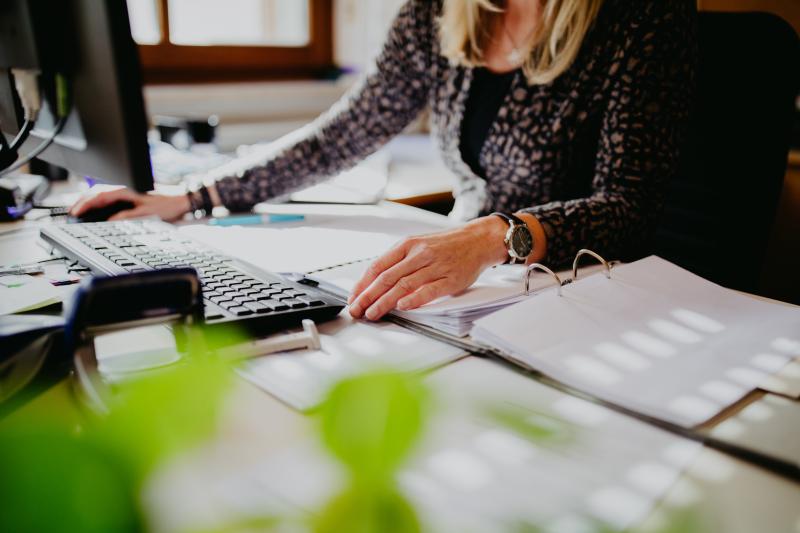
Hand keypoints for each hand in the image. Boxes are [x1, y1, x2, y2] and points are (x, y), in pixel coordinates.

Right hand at [70, 188, 190, 221]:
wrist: (181, 199)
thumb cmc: (167, 204)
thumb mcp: (147, 213)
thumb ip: (127, 216)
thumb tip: (110, 221)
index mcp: (126, 189)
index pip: (100, 194)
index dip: (85, 203)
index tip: (75, 212)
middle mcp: (124, 187)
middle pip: (97, 192)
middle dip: (82, 201)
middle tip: (70, 213)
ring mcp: (126, 190)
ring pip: (101, 193)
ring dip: (89, 201)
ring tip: (77, 211)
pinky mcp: (129, 194)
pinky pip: (109, 197)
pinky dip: (98, 203)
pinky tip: (95, 210)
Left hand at [348, 216, 511, 320]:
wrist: (478, 240)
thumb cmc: (446, 245)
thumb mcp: (418, 244)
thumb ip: (399, 261)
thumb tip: (374, 281)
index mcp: (408, 245)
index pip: (378, 266)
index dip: (362, 283)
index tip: (353, 297)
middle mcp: (419, 254)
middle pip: (387, 277)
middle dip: (367, 296)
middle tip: (356, 309)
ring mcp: (435, 266)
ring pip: (403, 285)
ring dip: (384, 301)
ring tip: (372, 313)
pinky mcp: (451, 279)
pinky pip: (429, 290)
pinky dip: (414, 299)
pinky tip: (402, 307)